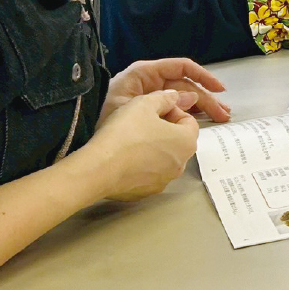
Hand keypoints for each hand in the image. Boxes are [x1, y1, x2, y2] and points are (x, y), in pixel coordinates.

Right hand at [75, 90, 200, 201]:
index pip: (189, 121)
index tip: (153, 110)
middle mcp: (180, 165)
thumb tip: (176, 96)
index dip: (171, 111)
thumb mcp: (145, 104)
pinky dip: (141, 166)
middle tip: (141, 122)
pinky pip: (148, 174)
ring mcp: (164, 181)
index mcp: (187, 142)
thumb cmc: (125, 133)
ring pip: (163, 158)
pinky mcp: (146, 192)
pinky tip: (124, 158)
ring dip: (153, 148)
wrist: (99, 168)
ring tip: (131, 140)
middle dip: (163, 129)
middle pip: (177, 140)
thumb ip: (165, 98)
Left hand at [104, 57, 230, 124]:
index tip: (219, 89)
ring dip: (202, 108)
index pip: (181, 67)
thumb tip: (192, 98)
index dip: (202, 76)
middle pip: (185, 86)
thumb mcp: (134, 106)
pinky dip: (189, 116)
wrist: (87, 145)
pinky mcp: (149, 115)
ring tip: (221, 118)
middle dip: (206, 98)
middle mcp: (150, 83)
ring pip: (183, 100)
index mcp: (144, 74)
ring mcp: (150, 99)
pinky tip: (202, 122)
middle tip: (224, 114)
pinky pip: (174, 111)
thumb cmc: (104, 118)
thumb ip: (165, 100)